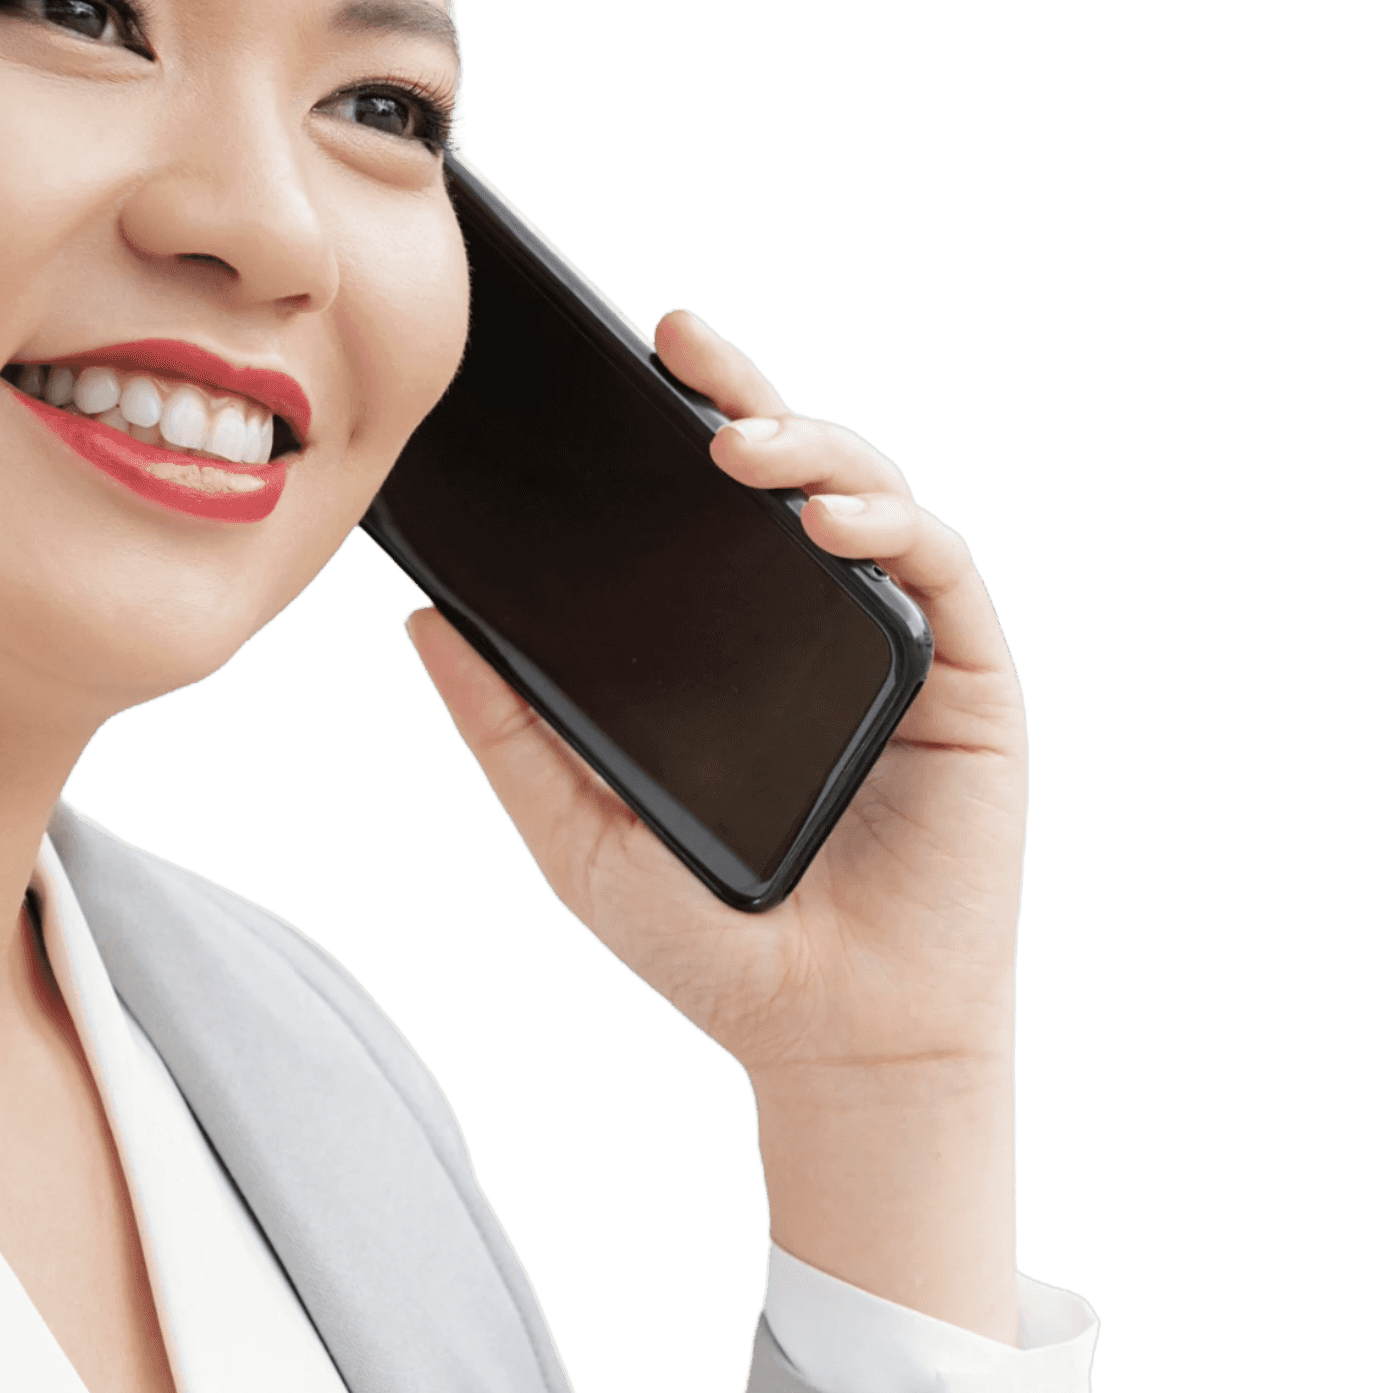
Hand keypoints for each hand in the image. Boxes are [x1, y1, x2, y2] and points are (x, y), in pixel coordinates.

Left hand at [405, 307, 1028, 1336]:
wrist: (835, 1044)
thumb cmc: (716, 950)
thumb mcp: (578, 835)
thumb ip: (507, 733)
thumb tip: (423, 621)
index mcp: (732, 642)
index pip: (700, 507)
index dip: (671, 421)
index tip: (617, 360)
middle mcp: (817, 623)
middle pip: (789, 469)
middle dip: (739, 391)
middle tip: (679, 348)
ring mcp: (897, 644)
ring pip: (868, 494)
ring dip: (810, 447)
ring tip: (738, 447)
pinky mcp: (969, 678)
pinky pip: (937, 567)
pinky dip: (886, 527)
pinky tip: (827, 525)